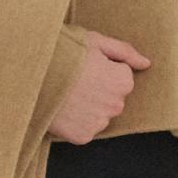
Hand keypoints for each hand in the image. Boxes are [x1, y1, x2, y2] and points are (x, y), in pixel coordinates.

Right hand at [49, 29, 150, 144]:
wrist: (31, 73)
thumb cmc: (63, 52)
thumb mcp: (95, 42)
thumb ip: (125, 52)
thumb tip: (146, 63)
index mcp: (122, 81)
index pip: (122, 78)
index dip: (104, 70)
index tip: (86, 67)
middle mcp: (116, 105)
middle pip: (112, 99)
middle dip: (99, 90)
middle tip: (75, 80)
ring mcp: (99, 122)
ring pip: (99, 115)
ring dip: (88, 107)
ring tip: (68, 94)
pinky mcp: (83, 136)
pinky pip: (85, 129)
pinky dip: (76, 121)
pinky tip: (63, 107)